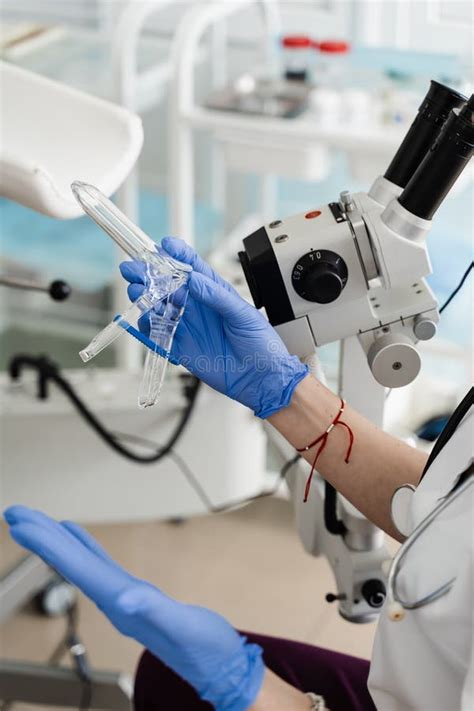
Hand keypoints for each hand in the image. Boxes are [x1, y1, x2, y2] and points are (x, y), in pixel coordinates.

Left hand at [4, 506, 263, 710]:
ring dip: (57, 541)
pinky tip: (76, 536)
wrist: (219, 667)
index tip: (22, 524)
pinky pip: (101, 563)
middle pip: (71, 562)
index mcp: (122, 603)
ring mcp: (123, 596)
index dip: (48, 545)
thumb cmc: (205, 650)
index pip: (76, 568)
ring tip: (36, 521)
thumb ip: (156, 612)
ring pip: (81, 561)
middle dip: (42, 537)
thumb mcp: (184, 628)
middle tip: (15, 512)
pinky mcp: (135, 593)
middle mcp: (115, 599)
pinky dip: (85, 547)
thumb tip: (128, 597)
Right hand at [120, 237, 307, 418]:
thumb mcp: (243, 315)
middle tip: (135, 269)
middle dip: (149, 275)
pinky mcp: (181, 347)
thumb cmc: (260, 344)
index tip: (165, 245)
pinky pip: (158, 335)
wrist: (261, 379)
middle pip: (168, 285)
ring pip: (159, 308)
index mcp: (215, 293)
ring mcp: (188, 326)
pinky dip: (146, 328)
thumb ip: (217, 297)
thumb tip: (194, 279)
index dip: (178, 254)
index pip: (193, 268)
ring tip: (138, 293)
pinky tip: (142, 321)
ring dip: (145, 299)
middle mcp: (198, 307)